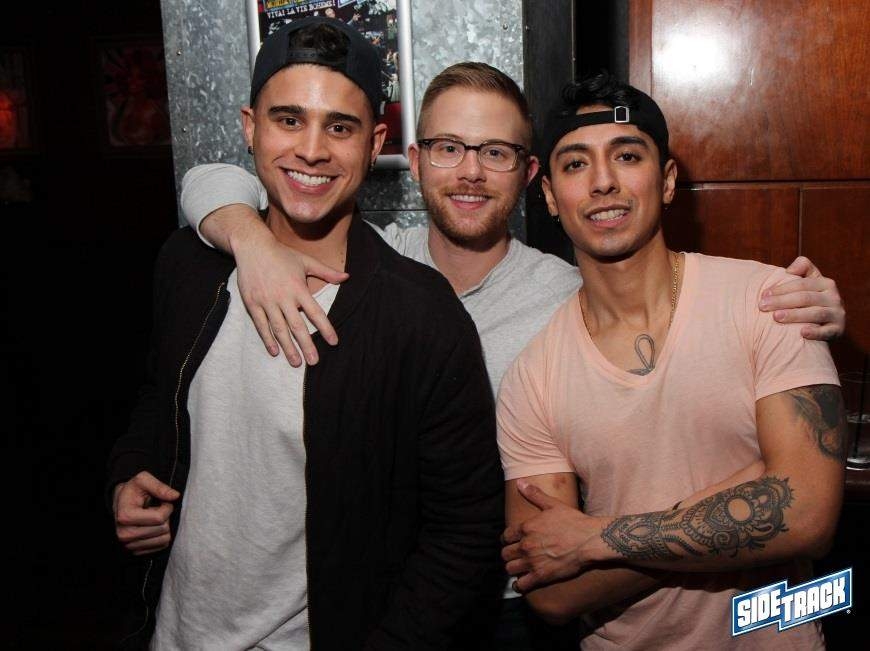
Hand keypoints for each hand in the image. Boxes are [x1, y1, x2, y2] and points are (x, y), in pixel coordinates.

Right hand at [113, 471, 179, 554]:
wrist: (121, 502)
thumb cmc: (133, 490)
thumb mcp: (143, 480)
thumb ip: (159, 486)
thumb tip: (175, 496)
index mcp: (125, 517)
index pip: (160, 518)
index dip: (167, 507)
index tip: (162, 501)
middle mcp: (124, 534)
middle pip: (163, 529)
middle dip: (166, 517)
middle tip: (157, 509)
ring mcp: (129, 545)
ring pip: (164, 540)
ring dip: (164, 527)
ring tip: (154, 518)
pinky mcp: (136, 551)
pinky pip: (161, 546)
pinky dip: (161, 535)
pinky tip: (152, 526)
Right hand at [232, 225, 347, 365]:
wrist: (252, 247)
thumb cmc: (282, 254)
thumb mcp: (306, 261)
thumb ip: (327, 272)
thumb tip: (347, 277)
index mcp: (298, 288)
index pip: (315, 313)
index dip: (325, 328)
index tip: (333, 342)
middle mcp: (283, 297)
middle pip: (297, 326)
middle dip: (306, 345)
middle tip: (314, 362)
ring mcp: (266, 301)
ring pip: (279, 329)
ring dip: (288, 347)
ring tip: (296, 363)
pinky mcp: (252, 303)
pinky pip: (261, 325)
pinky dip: (268, 339)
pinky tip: (275, 351)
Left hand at [501, 480, 603, 592]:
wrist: (589, 540)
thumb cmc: (573, 521)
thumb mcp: (553, 504)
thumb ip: (534, 494)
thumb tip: (520, 482)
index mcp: (526, 528)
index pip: (505, 536)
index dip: (507, 540)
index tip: (511, 542)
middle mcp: (526, 545)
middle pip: (505, 554)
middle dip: (509, 554)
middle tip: (515, 555)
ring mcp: (532, 562)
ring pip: (509, 569)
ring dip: (513, 568)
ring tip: (519, 568)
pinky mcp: (541, 576)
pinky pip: (521, 585)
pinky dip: (519, 585)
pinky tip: (522, 583)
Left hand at [759, 256, 844, 340]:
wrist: (827, 323)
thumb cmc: (809, 300)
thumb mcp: (809, 281)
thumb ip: (802, 267)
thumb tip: (790, 270)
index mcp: (825, 283)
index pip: (801, 284)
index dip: (781, 288)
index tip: (763, 295)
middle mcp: (834, 297)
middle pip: (805, 298)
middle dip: (782, 301)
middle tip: (762, 306)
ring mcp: (837, 314)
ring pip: (816, 313)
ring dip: (795, 315)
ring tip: (776, 317)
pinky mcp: (838, 330)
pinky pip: (827, 331)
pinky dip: (816, 332)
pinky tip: (802, 333)